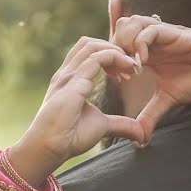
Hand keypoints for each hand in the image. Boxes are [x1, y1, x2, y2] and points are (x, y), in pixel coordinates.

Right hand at [8, 38, 143, 183]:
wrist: (50, 147)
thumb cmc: (69, 137)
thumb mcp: (102, 126)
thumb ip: (121, 125)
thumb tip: (141, 134)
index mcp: (70, 80)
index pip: (88, 52)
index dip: (110, 56)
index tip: (128, 73)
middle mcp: (67, 73)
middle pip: (89, 43)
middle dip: (114, 48)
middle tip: (132, 67)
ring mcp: (69, 75)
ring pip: (93, 46)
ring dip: (116, 51)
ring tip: (132, 67)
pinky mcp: (73, 82)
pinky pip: (97, 58)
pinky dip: (116, 58)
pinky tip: (128, 70)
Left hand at [110, 15, 190, 136]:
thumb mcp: (167, 100)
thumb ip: (150, 115)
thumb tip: (139, 139)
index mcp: (145, 52)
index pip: (116, 43)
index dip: (110, 58)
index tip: (116, 79)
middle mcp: (150, 40)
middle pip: (118, 28)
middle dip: (114, 48)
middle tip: (120, 72)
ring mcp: (161, 33)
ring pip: (130, 23)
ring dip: (125, 43)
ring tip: (132, 67)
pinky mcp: (173, 32)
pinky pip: (150, 30)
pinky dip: (141, 43)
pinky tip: (143, 62)